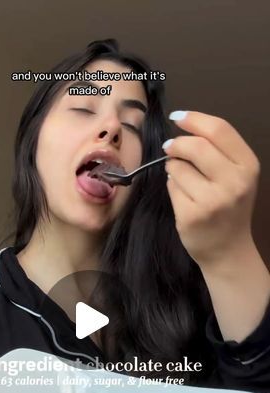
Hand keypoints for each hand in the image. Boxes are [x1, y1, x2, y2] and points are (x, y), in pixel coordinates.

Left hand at [163, 111, 260, 267]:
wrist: (228, 250)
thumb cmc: (230, 208)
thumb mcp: (237, 176)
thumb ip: (219, 150)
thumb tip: (183, 123)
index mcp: (248, 166)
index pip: (219, 130)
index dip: (194, 119)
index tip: (177, 117)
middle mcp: (234, 182)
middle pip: (196, 146)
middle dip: (177, 144)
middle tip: (170, 148)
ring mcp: (212, 201)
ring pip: (178, 167)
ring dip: (173, 168)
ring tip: (184, 180)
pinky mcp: (191, 215)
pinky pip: (171, 188)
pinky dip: (172, 188)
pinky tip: (183, 198)